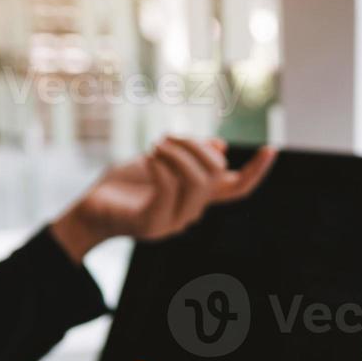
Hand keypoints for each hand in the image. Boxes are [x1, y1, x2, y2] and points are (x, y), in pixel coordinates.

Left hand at [49, 138, 277, 259]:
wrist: (89, 211)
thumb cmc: (124, 187)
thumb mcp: (160, 163)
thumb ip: (188, 158)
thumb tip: (220, 146)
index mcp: (198, 198)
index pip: (238, 188)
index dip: (257, 170)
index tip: (272, 149)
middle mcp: (192, 213)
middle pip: (215, 173)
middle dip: (195, 146)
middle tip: (167, 136)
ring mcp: (174, 222)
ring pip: (196, 180)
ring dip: (177, 153)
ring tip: (155, 145)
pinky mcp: (153, 224)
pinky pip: (169, 188)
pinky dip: (162, 166)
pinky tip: (149, 157)